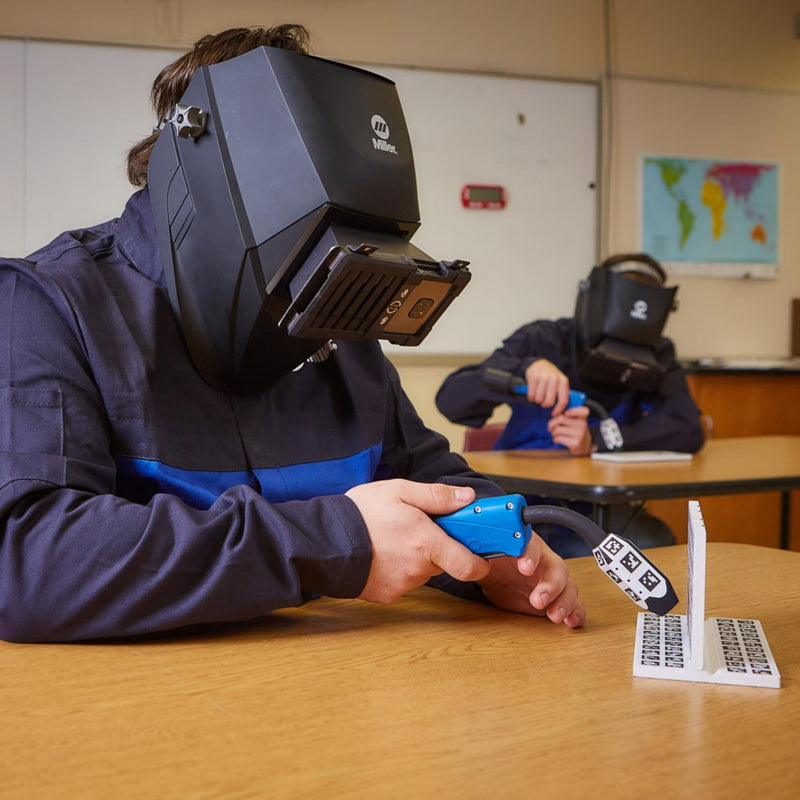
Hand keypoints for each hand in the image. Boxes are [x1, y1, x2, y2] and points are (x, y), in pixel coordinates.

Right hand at [346, 479, 490, 603]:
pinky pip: (403, 581)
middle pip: (443, 563)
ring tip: (392, 538)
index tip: (481, 552)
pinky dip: (398, 568)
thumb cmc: (360, 514)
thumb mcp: (399, 491)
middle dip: (438, 547)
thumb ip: (437, 496)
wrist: (323, 541)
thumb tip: (467, 498)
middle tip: (418, 528)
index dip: (481, 561)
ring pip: (422, 571)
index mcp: (427, 543)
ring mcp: (402, 585)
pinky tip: (381, 553)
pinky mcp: (387, 595)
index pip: (470, 566)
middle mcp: (418, 569)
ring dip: (416, 557)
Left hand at [477, 535, 584, 626]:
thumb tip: (469, 557)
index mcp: (524, 544)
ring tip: (554, 616)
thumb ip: (475, 553)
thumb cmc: (491, 558)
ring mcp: (551, 579)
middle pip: (556, 567)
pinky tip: (571, 621)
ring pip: (569, 586)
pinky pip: (573, 603)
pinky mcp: (555, 598)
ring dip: (564, 601)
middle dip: (550, 585)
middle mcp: (543, 560)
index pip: (531, 545)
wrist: (494, 574)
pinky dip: (575, 612)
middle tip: (538, 600)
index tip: (524, 567)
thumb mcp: (480, 553)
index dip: (530, 555)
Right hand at [524, 359, 570, 414]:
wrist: (540, 364)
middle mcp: (554, 378)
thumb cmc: (552, 378)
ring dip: (537, 400)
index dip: (558, 410)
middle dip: (545, 405)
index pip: (563, 400)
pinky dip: (531, 397)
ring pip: (539, 399)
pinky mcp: (533, 377)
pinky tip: (533, 393)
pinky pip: (531, 395)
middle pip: (549, 402)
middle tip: (543, 402)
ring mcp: (543, 377)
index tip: (554, 414)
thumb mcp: (560, 383)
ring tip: (538, 396)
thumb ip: (562, 394)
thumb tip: (563, 412)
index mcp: (563, 381)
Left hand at [547, 405, 592, 454]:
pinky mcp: (576, 443)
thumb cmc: (573, 429)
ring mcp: (580, 434)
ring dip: (553, 432)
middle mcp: (583, 424)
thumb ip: (565, 414)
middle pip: (561, 419)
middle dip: (552, 423)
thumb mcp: (573, 420)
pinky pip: (558, 438)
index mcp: (582, 417)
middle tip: (550, 427)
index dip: (573, 411)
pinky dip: (555, 439)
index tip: (566, 414)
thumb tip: (554, 415)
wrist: (583, 444)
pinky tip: (557, 440)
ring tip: (555, 434)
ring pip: (557, 429)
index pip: (583, 410)